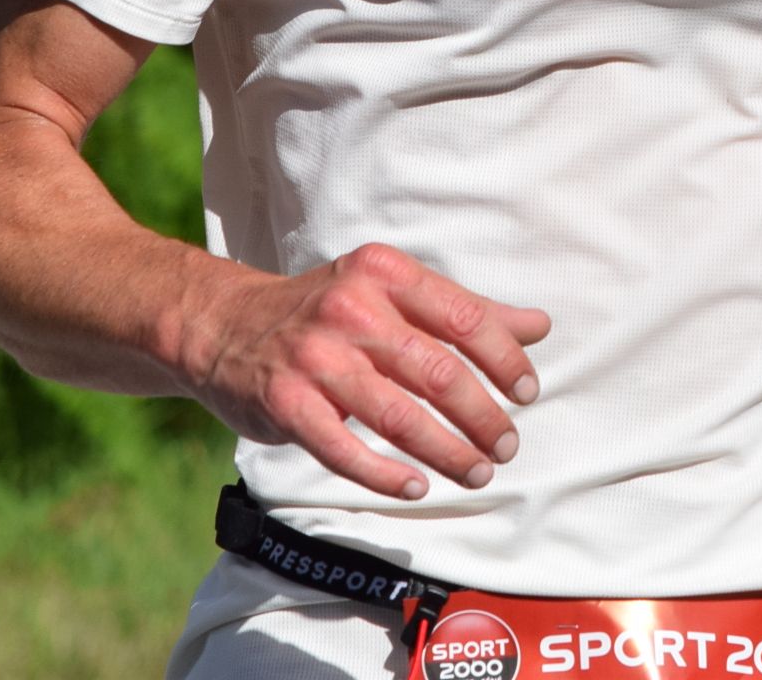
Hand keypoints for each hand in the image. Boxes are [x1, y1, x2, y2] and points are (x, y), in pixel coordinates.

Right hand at [185, 242, 551, 500]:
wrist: (223, 325)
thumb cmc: (324, 312)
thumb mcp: (388, 293)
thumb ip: (462, 311)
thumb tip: (538, 326)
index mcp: (384, 274)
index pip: (463, 318)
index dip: (505, 360)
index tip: (527, 393)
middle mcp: (350, 309)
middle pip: (438, 372)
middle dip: (483, 417)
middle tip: (506, 446)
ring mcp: (314, 357)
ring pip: (399, 416)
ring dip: (447, 452)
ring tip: (476, 471)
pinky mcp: (285, 403)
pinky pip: (344, 450)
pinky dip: (385, 475)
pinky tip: (415, 487)